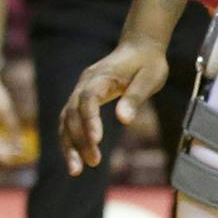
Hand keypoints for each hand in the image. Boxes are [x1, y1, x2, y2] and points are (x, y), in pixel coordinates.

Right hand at [0, 73, 24, 162]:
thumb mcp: (6, 111)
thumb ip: (12, 126)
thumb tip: (18, 143)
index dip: (2, 156)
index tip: (14, 161)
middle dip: (6, 154)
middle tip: (21, 157)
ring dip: (5, 149)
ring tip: (20, 152)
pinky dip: (4, 142)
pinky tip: (15, 144)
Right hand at [58, 38, 168, 175]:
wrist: (140, 47)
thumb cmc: (148, 63)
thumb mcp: (150, 77)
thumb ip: (136, 97)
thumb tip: (124, 120)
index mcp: (101, 76)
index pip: (88, 99)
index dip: (90, 120)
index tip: (97, 140)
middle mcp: (84, 84)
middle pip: (73, 113)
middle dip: (79, 139)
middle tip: (92, 162)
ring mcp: (80, 91)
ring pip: (66, 119)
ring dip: (70, 144)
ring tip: (77, 170)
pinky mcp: (82, 99)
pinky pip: (71, 121)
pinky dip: (71, 139)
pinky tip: (77, 158)